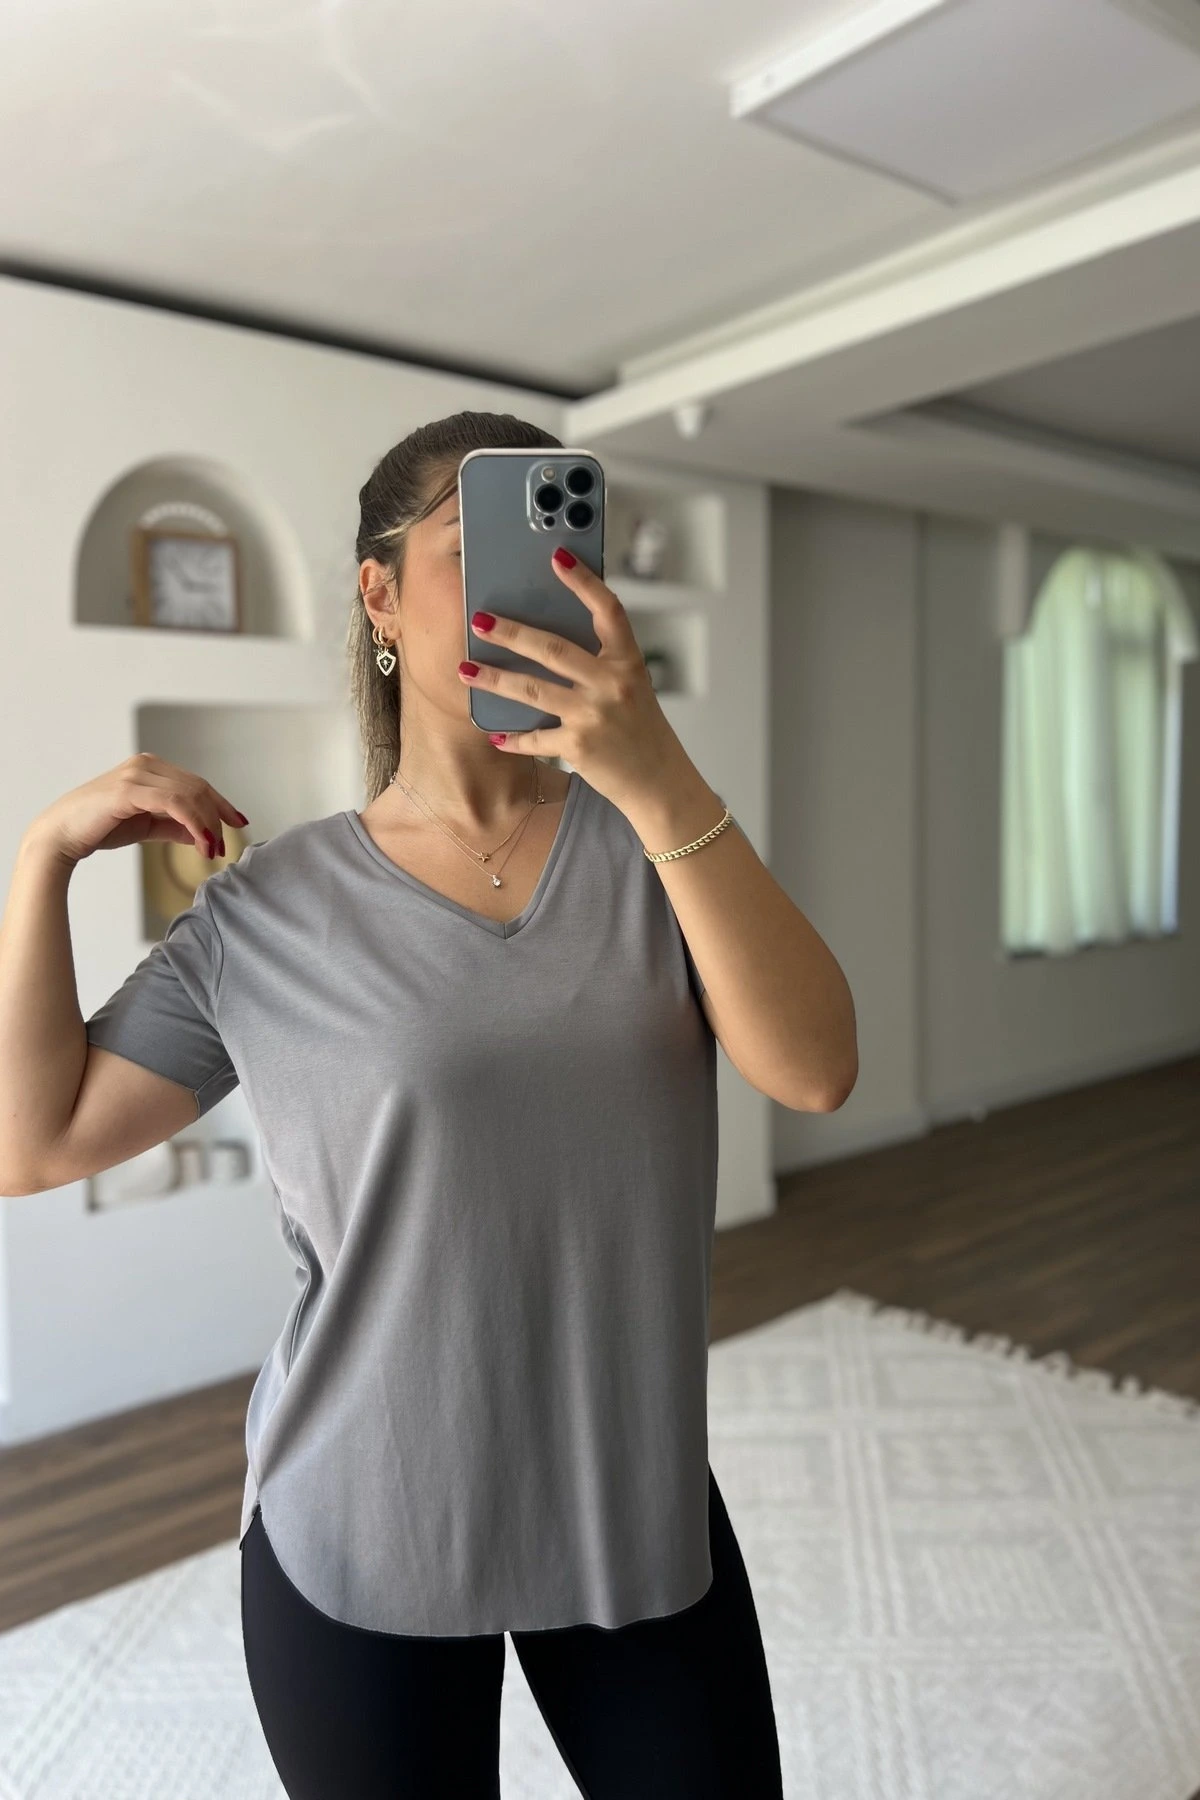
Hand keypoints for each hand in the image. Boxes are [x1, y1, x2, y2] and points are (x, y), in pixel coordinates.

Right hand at [27, 753, 248, 866]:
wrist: (61, 836)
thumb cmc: (99, 828)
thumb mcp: (146, 826)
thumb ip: (174, 826)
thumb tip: (203, 833)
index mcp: (149, 768)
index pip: (196, 784)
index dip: (220, 804)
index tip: (238, 823)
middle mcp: (145, 765)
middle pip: (198, 788)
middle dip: (217, 817)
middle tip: (223, 846)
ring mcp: (137, 774)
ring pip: (190, 795)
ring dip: (207, 824)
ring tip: (212, 850)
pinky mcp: (129, 789)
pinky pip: (174, 803)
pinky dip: (194, 822)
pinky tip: (201, 842)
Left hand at [458, 547, 685, 813]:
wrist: (660, 782)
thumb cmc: (641, 729)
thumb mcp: (631, 686)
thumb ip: (600, 662)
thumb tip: (548, 639)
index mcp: (628, 661)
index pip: (608, 610)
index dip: (584, 581)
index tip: (557, 556)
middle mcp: (612, 684)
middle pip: (553, 649)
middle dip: (512, 632)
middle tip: (479, 619)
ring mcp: (594, 715)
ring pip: (533, 690)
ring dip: (496, 679)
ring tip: (466, 670)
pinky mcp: (579, 746)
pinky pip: (535, 738)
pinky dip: (513, 738)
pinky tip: (494, 734)